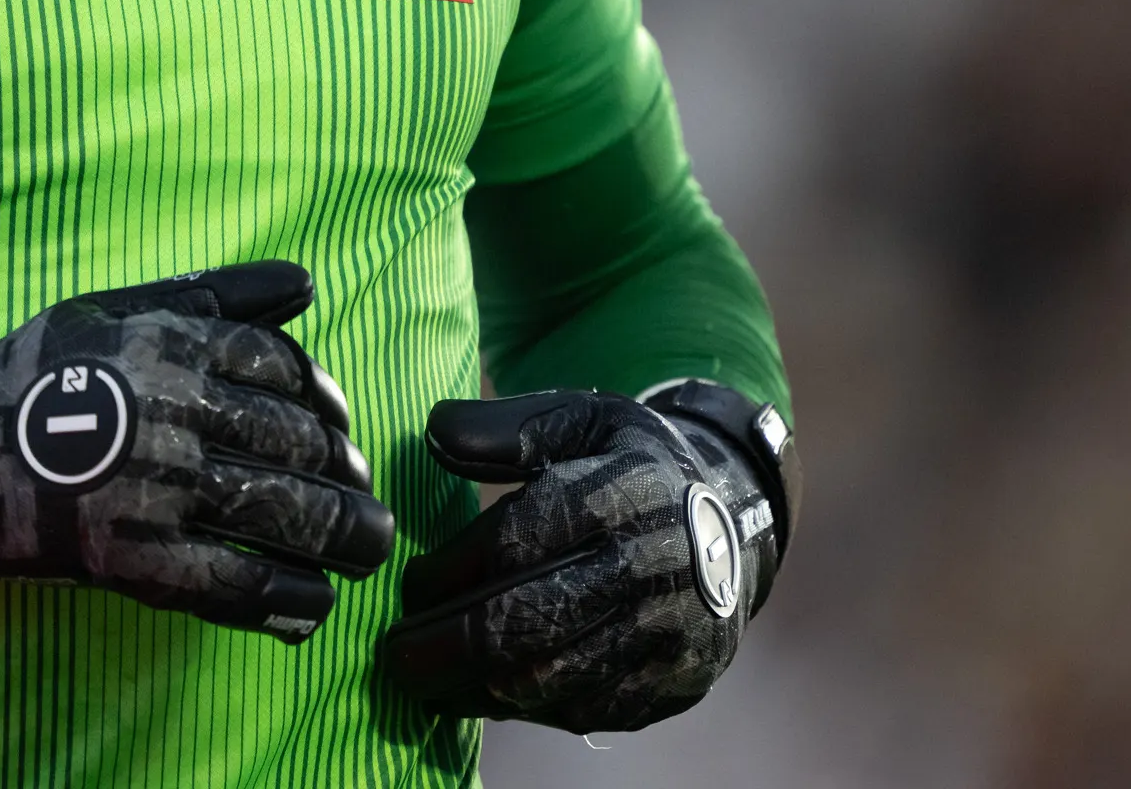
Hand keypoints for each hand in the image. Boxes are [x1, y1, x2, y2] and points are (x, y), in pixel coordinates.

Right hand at [0, 260, 395, 639]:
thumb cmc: (33, 370)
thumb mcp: (118, 307)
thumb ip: (216, 293)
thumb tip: (309, 283)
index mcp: (175, 346)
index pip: (280, 369)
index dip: (324, 399)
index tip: (340, 425)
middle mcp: (176, 413)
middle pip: (292, 442)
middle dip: (343, 473)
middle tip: (368, 495)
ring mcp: (156, 488)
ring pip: (275, 511)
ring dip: (339, 536)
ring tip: (369, 551)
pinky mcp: (131, 556)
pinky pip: (228, 579)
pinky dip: (281, 595)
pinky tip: (314, 603)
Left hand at [379, 386, 788, 731]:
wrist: (737, 521)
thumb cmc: (635, 466)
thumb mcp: (586, 420)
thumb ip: (509, 427)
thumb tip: (433, 433)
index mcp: (626, 492)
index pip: (519, 541)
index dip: (451, 570)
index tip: (408, 585)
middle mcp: (654, 566)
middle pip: (529, 624)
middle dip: (445, 648)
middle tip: (393, 658)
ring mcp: (670, 633)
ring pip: (552, 680)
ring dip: (475, 690)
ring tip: (426, 684)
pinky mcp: (676, 683)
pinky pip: (587, 711)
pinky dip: (527, 710)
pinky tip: (487, 694)